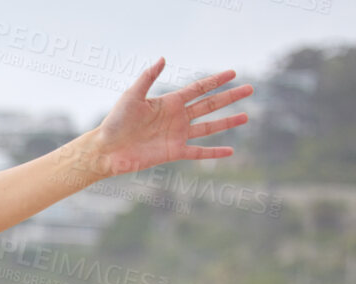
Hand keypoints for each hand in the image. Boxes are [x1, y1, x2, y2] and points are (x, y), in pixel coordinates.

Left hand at [92, 59, 252, 175]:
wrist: (106, 149)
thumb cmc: (115, 121)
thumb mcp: (132, 96)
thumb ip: (148, 78)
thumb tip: (163, 58)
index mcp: (169, 102)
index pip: (199, 89)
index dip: (216, 80)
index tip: (233, 73)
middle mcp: (177, 117)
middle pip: (209, 104)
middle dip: (229, 97)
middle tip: (250, 88)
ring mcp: (177, 135)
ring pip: (208, 127)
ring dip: (227, 121)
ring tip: (246, 116)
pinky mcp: (173, 152)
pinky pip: (198, 152)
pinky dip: (214, 152)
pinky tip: (230, 151)